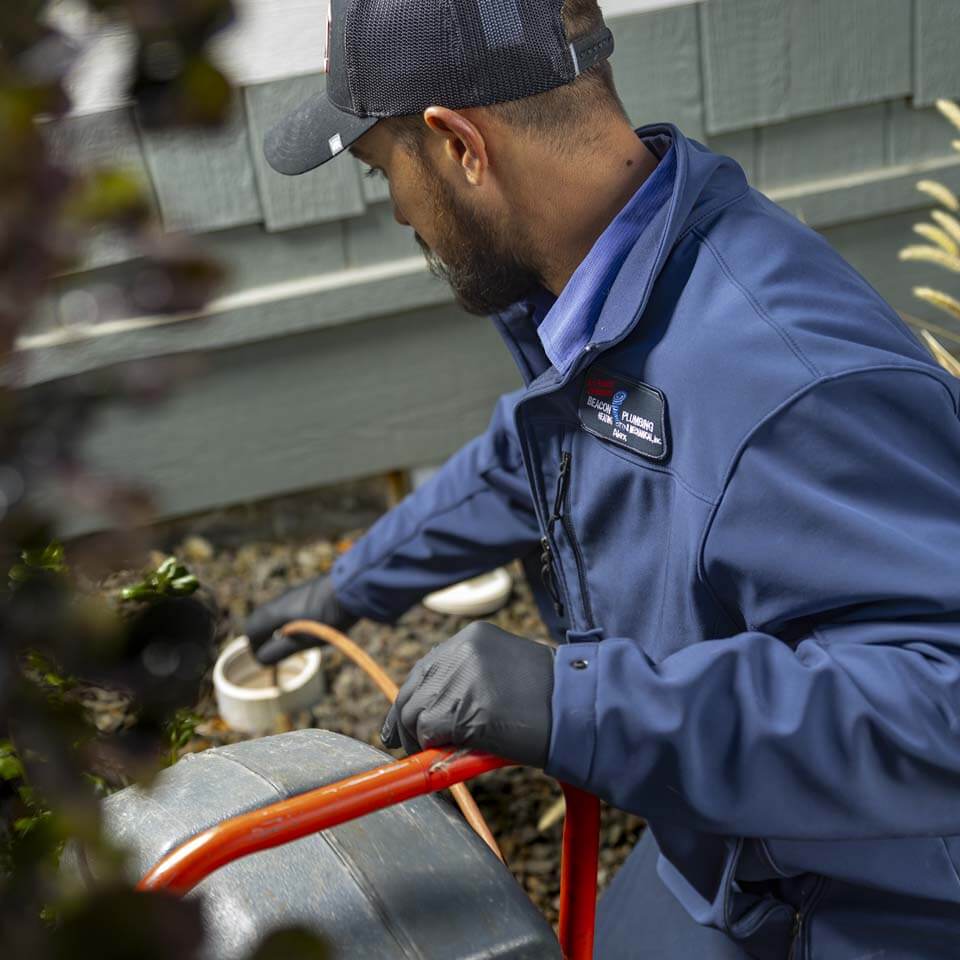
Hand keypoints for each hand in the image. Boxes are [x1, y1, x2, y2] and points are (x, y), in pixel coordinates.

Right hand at [244, 576, 358, 663]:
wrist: (353, 587)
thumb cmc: (326, 618)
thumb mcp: (303, 640)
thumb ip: (280, 650)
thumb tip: (261, 659)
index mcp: (273, 612)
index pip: (251, 630)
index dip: (255, 648)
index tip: (267, 659)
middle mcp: (279, 600)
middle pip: (261, 620)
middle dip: (265, 638)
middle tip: (278, 652)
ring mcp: (293, 593)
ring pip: (276, 614)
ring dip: (278, 630)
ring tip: (296, 642)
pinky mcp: (307, 591)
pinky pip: (289, 608)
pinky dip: (290, 621)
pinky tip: (310, 627)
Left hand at [380, 622, 554, 767]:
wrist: (581, 710)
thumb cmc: (553, 700)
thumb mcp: (507, 672)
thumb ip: (471, 681)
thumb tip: (435, 713)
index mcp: (473, 637)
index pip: (427, 668)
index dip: (414, 698)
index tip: (405, 721)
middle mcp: (462, 650)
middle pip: (414, 689)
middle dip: (406, 721)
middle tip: (409, 746)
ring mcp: (461, 678)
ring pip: (415, 713)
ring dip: (420, 739)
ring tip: (437, 755)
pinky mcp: (464, 709)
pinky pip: (428, 732)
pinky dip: (432, 748)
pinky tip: (451, 755)